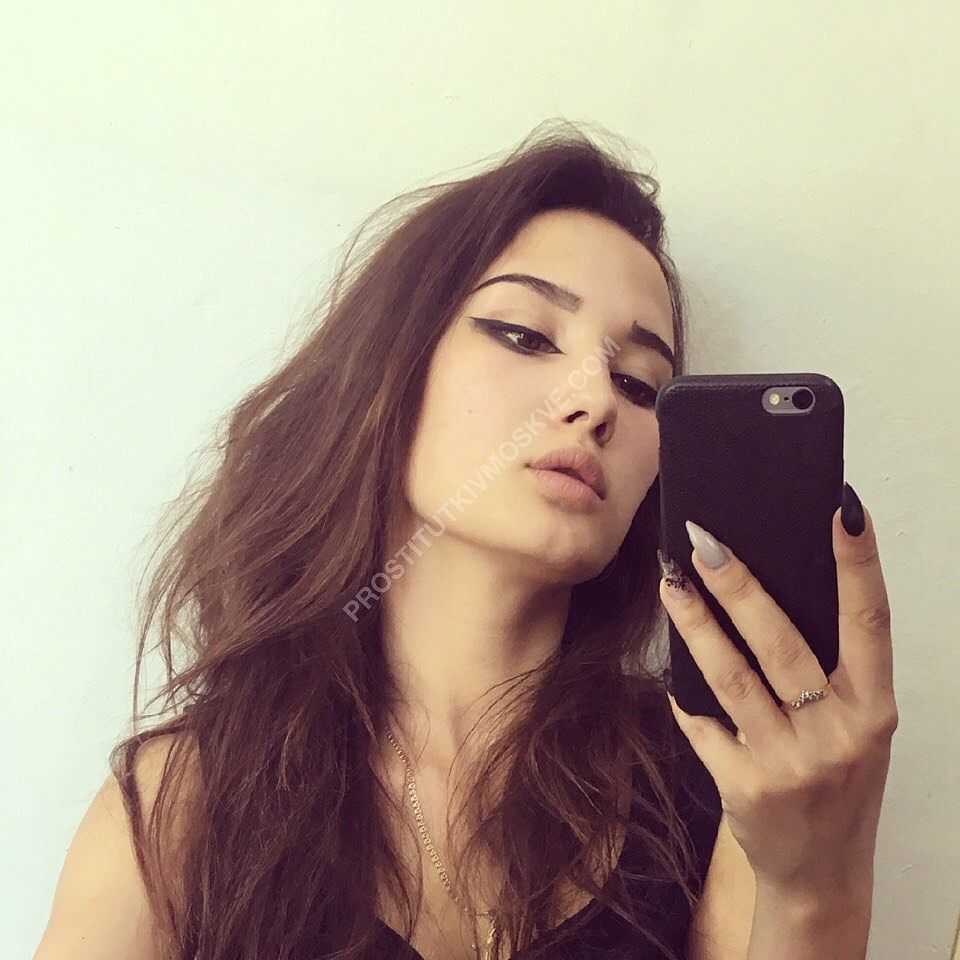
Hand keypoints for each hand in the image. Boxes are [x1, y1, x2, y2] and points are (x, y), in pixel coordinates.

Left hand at [658, 490, 897, 893]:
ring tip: (670, 582)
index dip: (859, 564)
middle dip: (740, 587)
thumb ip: (825, 672)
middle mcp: (840, 734)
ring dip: (695, 624)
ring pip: (732, 677)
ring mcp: (792, 764)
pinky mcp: (747, 788)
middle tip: (703, 540)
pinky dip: (684, 700)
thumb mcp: (851, 728)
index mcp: (874, 707)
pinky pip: (702, 725)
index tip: (841, 507)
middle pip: (782, 643)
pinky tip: (673, 681)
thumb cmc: (835, 782)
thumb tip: (764, 590)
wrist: (819, 875)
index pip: (870, 622)